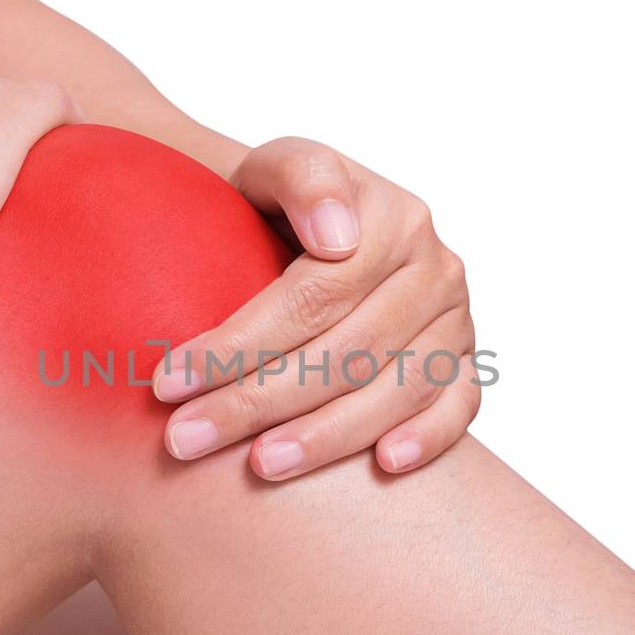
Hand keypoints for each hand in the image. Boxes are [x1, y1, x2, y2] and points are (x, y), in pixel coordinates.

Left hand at [155, 137, 479, 479]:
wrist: (317, 229)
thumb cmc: (282, 207)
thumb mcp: (278, 168)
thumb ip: (302, 178)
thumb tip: (336, 236)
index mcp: (389, 218)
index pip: (311, 297)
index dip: (238, 345)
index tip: (169, 381)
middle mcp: (434, 269)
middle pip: (347, 351)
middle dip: (258, 402)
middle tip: (186, 440)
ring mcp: (455, 319)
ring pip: (397, 390)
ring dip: (327, 437)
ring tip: (259, 466)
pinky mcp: (465, 361)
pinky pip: (459, 407)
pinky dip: (427, 438)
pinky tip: (383, 466)